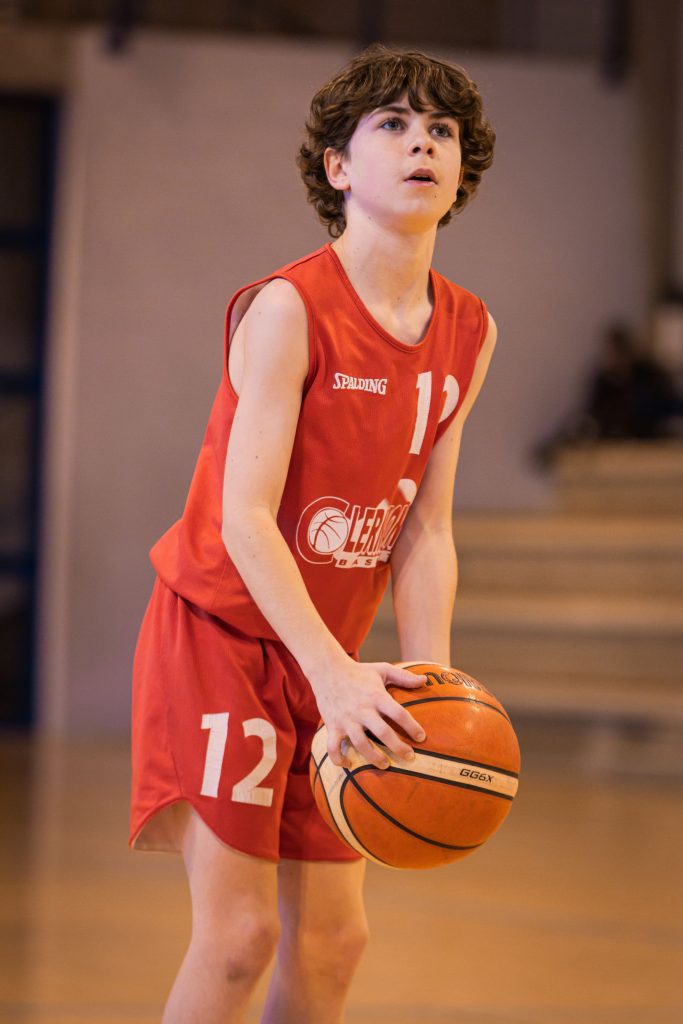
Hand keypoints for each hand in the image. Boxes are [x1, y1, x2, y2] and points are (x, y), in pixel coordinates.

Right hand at [310, 659, 426, 769]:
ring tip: (385, 765)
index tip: (421, 738)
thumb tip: (425, 680)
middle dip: (398, 747)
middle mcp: (362, 709)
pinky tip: (348, 764)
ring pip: (360, 744)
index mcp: (376, 696)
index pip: (398, 713)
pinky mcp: (332, 726)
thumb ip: (404, 677)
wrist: (327, 669)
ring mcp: (346, 719)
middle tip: (410, 757)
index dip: (412, 727)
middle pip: (383, 733)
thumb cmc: (359, 671)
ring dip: (374, 757)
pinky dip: (339, 759)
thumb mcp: (382, 670)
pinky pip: (333, 747)